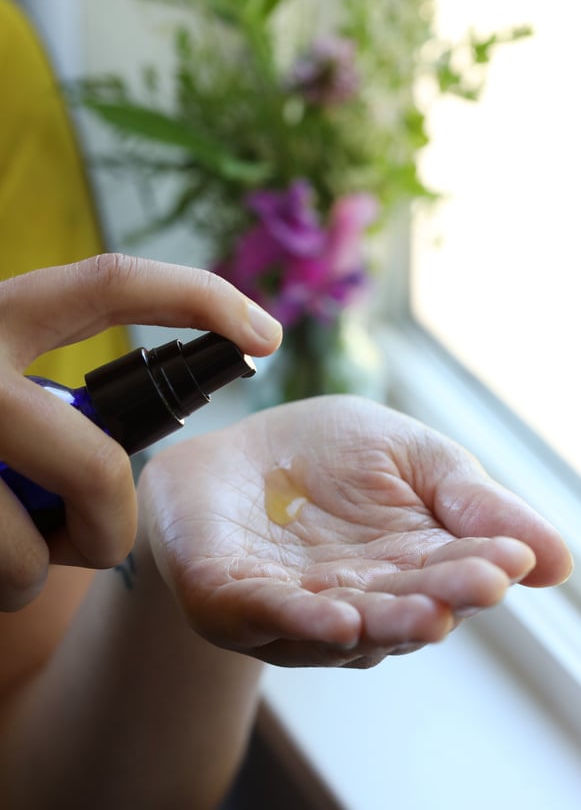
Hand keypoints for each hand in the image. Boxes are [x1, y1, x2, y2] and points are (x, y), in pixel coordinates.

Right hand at [0, 254, 281, 609]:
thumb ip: (47, 387)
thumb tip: (147, 427)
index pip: (110, 282)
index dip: (198, 297)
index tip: (268, 336)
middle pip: (97, 468)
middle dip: (113, 521)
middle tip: (104, 535)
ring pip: (30, 550)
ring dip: (37, 569)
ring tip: (10, 549)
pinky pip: (2, 575)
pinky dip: (6, 584)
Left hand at [139, 395, 571, 667]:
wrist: (231, 451)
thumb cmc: (325, 455)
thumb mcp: (412, 457)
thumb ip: (472, 501)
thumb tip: (556, 559)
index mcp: (404, 567)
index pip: (448, 577)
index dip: (478, 571)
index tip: (512, 560)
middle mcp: (357, 601)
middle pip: (403, 608)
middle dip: (441, 599)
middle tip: (483, 586)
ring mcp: (294, 609)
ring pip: (345, 625)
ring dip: (386, 622)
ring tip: (427, 615)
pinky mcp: (232, 602)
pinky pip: (268, 616)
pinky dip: (303, 621)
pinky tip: (339, 619)